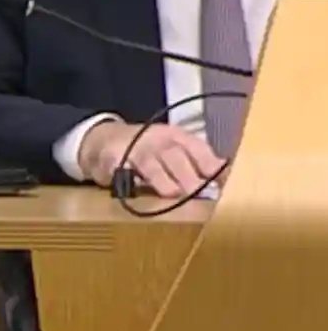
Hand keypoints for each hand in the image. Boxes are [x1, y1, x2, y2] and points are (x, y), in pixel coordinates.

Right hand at [79, 121, 224, 197]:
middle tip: (198, 192)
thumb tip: (224, 180)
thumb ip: (195, 162)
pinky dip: (131, 183)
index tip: (221, 181)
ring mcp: (134, 150)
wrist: (106, 140)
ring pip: (151, 166)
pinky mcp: (113, 161)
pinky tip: (137, 190)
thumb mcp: (173, 148)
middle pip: (175, 157)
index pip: (197, 148)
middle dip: (188, 176)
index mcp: (176, 136)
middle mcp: (156, 140)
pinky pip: (124, 173)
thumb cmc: (148, 149)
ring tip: (172, 194)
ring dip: (163, 182)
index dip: (209, 165)